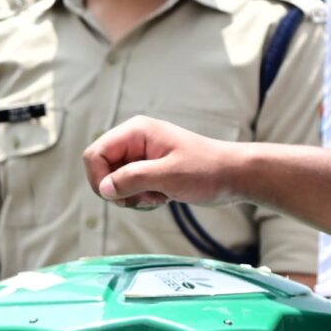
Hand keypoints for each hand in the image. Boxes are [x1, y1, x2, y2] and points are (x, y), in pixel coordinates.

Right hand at [83, 116, 244, 209]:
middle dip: (117, 190)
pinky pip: (130, 187)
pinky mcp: (149, 170)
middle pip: (102, 169)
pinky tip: (162, 197)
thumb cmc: (207, 170)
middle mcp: (134, 141)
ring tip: (158, 196)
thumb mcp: (168, 175)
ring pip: (115, 181)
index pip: (95, 154)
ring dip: (132, 196)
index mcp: (136, 132)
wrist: (234, 176)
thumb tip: (104, 189)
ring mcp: (141, 156)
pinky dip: (141, 198)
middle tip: (142, 197)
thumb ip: (133, 179)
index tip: (119, 197)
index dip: (99, 179)